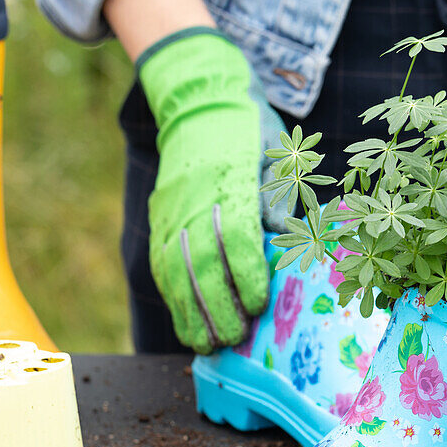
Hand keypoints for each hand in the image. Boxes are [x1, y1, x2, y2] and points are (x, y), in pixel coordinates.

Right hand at [139, 29, 283, 352]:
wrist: (197, 101)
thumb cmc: (248, 130)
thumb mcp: (275, 153)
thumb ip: (280, 197)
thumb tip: (288, 237)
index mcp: (229, 182)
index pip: (234, 237)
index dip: (245, 275)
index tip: (258, 305)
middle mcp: (195, 201)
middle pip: (202, 263)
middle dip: (217, 307)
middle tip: (234, 339)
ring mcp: (171, 212)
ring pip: (176, 271)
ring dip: (189, 312)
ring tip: (205, 345)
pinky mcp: (159, 220)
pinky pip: (161, 265)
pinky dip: (172, 297)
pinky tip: (185, 322)